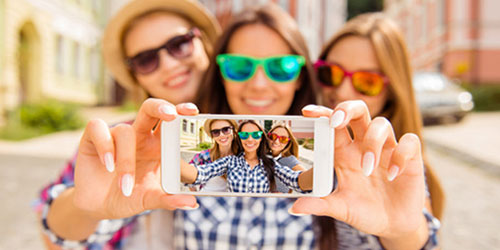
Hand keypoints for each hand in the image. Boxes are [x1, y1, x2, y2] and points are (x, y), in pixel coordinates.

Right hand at [73, 99, 199, 219]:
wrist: (97, 207)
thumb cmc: (128, 197)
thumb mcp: (149, 200)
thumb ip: (169, 199)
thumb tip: (193, 203)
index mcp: (157, 145)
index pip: (171, 122)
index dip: (181, 112)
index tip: (194, 111)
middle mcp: (138, 136)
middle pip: (150, 109)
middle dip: (161, 107)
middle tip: (171, 115)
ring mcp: (115, 135)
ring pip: (125, 131)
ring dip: (126, 160)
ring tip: (126, 186)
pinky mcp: (93, 138)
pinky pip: (98, 128)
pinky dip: (105, 146)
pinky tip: (108, 165)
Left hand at [292, 101, 425, 238]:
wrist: (393, 226)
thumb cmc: (364, 211)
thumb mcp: (341, 209)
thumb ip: (320, 205)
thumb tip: (295, 208)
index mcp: (344, 153)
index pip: (332, 125)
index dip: (322, 114)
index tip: (307, 112)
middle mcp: (364, 146)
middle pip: (358, 111)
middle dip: (347, 109)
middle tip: (337, 121)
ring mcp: (388, 149)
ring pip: (381, 124)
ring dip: (372, 142)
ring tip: (368, 168)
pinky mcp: (410, 157)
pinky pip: (410, 141)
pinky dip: (401, 155)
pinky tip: (392, 174)